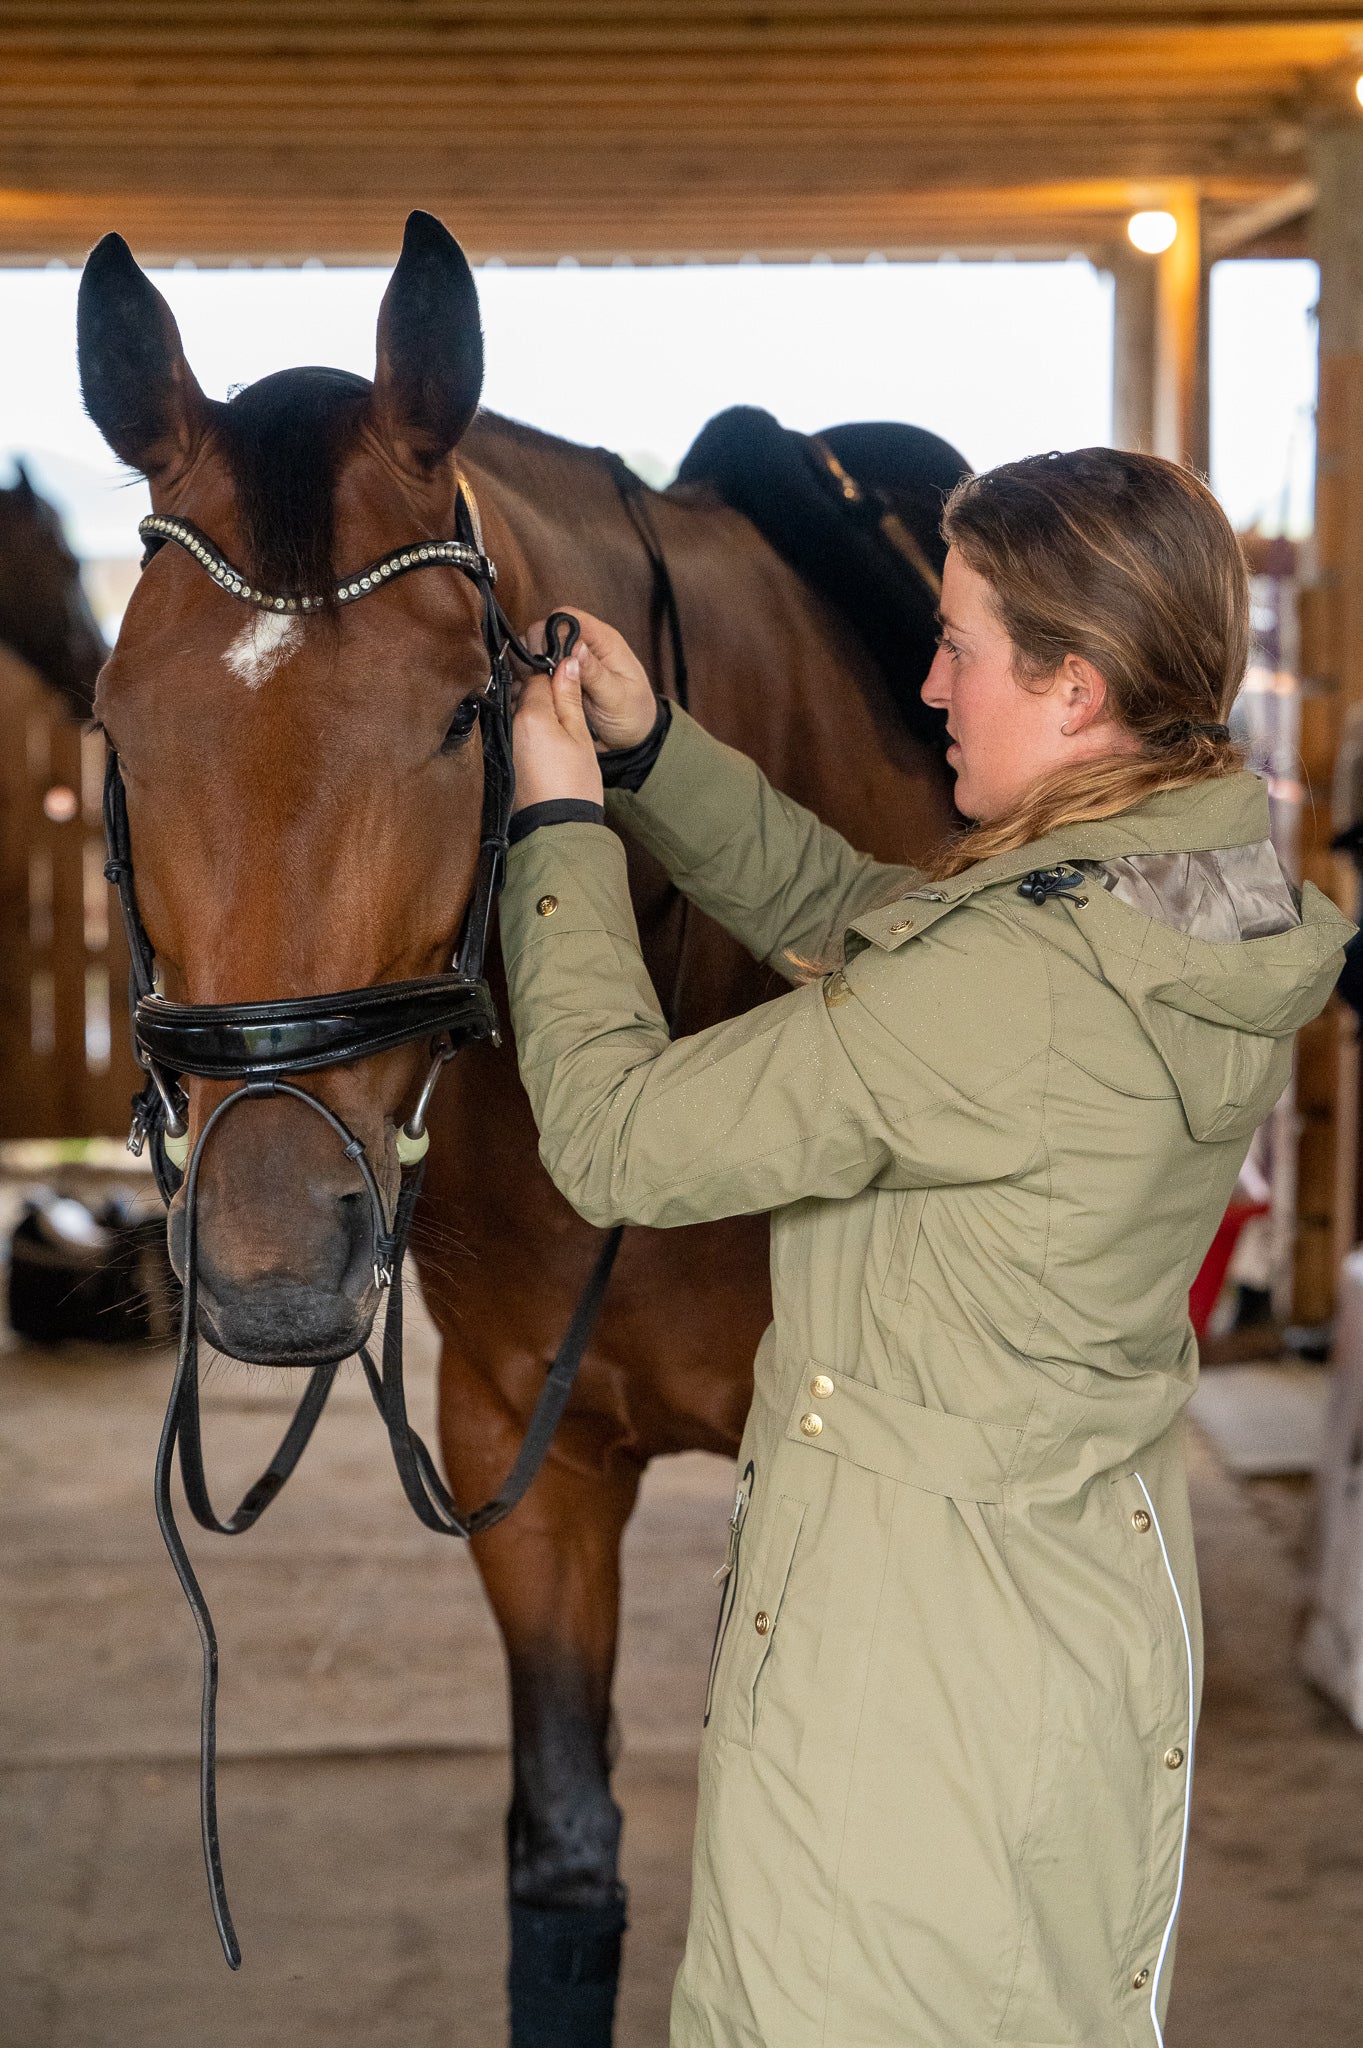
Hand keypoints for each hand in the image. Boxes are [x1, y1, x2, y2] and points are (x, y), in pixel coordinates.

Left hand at [512, 658, 604, 810]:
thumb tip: (567, 663)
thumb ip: (570, 697)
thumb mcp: (580, 736)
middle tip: (568, 713)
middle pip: (525, 696)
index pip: (539, 679)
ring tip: (559, 734)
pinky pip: (516, 735)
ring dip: (537, 717)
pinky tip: (546, 749)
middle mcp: (510, 725)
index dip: (557, 679)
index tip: (570, 686)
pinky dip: (529, 735)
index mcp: (530, 716)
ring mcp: (503, 743)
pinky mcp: (504, 760)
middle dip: (545, 698)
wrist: (558, 828)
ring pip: (520, 716)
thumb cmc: (574, 785)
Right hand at [527, 609, 657, 751]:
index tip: (551, 661)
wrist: (632, 739)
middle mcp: (581, 646)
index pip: (566, 618)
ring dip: (529, 667)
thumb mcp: (618, 697)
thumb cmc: (634, 714)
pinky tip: (534, 695)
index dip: (551, 634)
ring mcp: (567, 662)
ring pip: (532, 649)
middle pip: (543, 630)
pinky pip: (531, 671)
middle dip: (536, 652)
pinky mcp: (557, 678)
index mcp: (602, 641)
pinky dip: (526, 680)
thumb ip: (596, 673)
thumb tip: (577, 648)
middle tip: (545, 679)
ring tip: (540, 689)